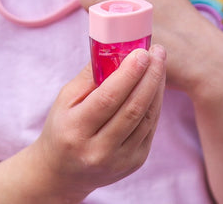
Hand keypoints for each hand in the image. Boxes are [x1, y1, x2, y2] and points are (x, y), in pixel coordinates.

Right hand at [31, 45, 165, 200]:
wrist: (63, 173)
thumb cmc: (63, 126)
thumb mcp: (66, 99)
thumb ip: (91, 75)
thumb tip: (117, 48)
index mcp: (75, 130)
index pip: (108, 99)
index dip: (128, 74)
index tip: (142, 52)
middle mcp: (97, 150)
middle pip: (132, 109)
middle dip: (150, 76)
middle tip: (157, 51)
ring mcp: (119, 161)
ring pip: (146, 118)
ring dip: (157, 87)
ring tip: (159, 63)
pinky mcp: (134, 163)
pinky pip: (150, 127)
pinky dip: (156, 103)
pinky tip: (156, 84)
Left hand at [81, 0, 222, 93]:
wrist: (195, 51)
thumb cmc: (179, 15)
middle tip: (118, 7)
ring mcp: (118, 25)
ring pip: (91, 17)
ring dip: (102, 19)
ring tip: (124, 24)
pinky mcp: (116, 49)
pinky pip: (99, 38)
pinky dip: (108, 39)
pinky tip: (125, 41)